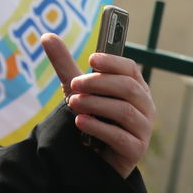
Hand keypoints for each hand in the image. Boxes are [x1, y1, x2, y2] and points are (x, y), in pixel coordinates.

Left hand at [41, 32, 154, 177]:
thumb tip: (47, 36)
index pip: (130, 68)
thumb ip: (65, 64)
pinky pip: (120, 136)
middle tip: (74, 85)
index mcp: (135, 87)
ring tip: (73, 103)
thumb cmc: (92, 115)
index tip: (91, 59)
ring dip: (96, 104)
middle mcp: (145, 106)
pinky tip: (80, 122)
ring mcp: (143, 129)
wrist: (94, 156)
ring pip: (124, 111)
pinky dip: (98, 127)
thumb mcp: (77, 88)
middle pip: (128, 87)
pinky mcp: (136, 150)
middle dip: (99, 84)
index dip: (112, 62)